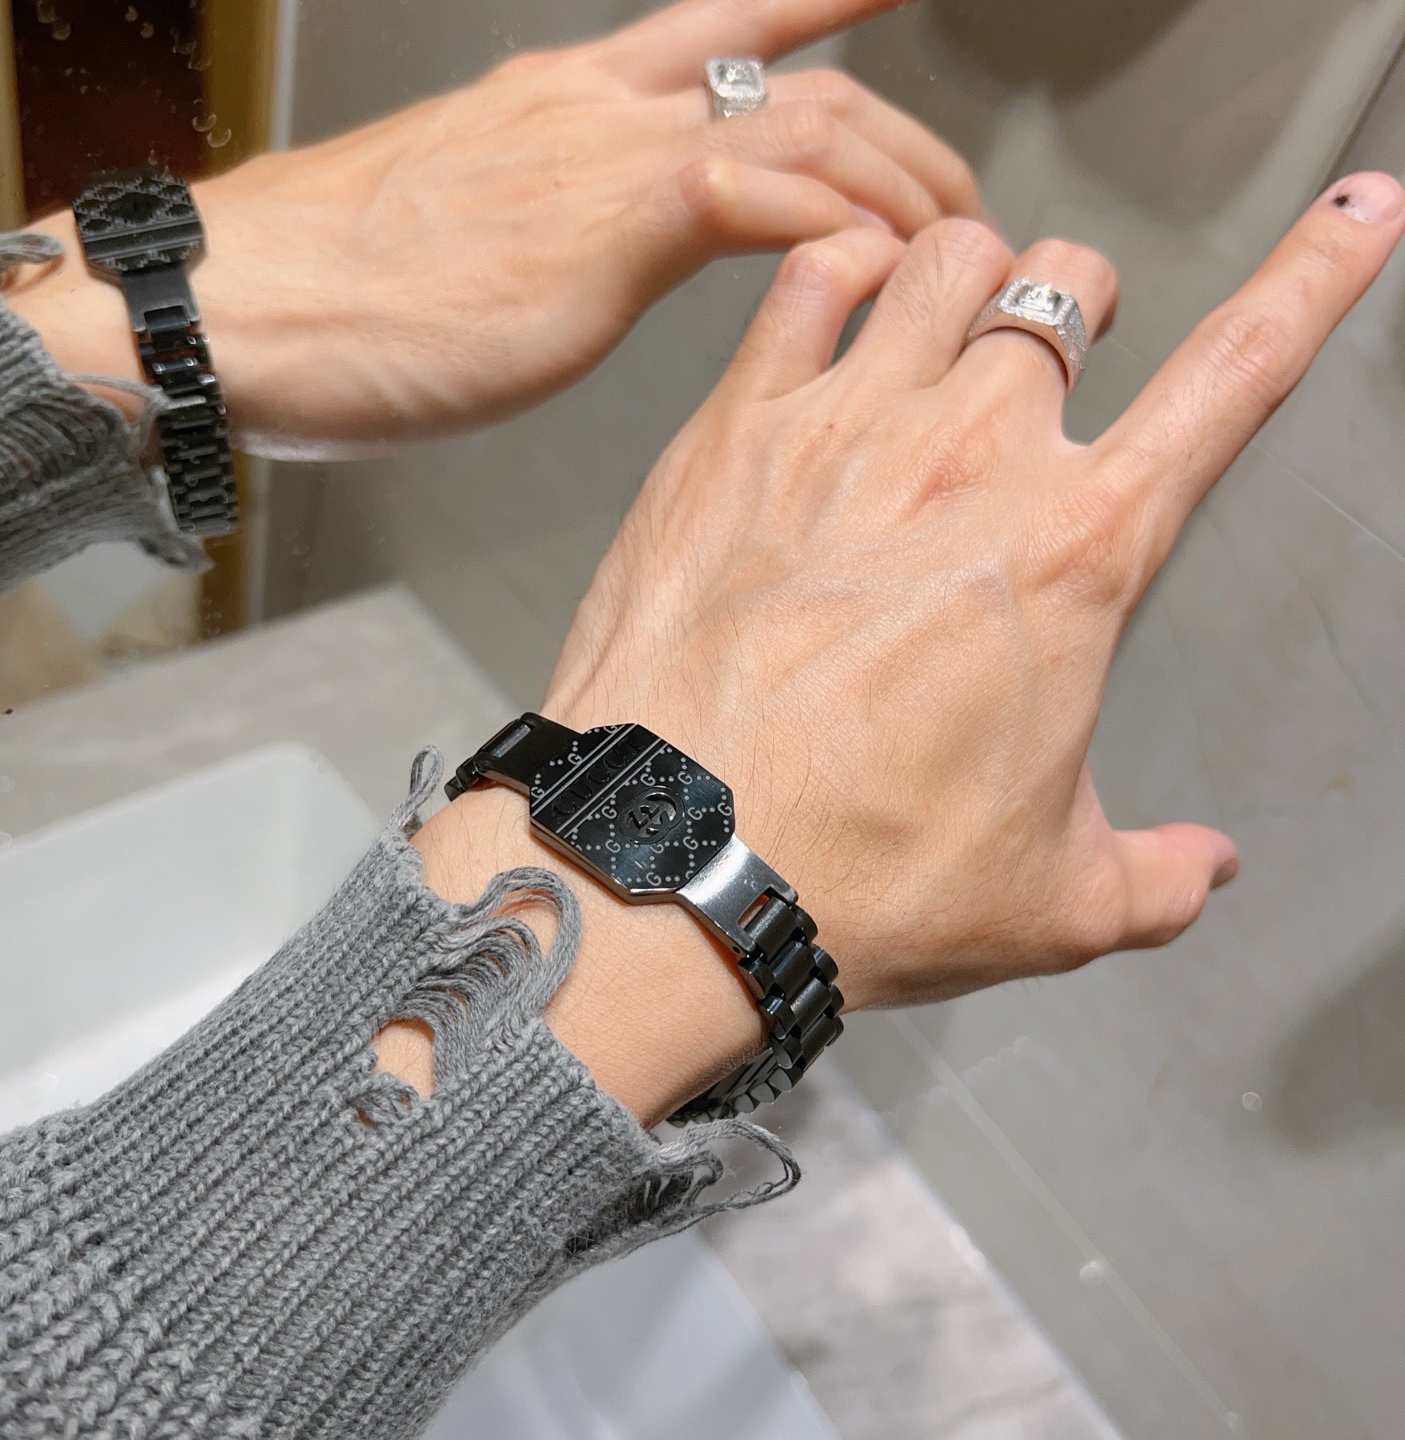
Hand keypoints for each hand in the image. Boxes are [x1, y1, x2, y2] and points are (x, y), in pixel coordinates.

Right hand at [5, 0, 977, 458]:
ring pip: (814, 131)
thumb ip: (546, 224)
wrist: (234, 307)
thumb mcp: (463, 229)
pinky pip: (771, 202)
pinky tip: (888, 274)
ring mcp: (608, 158)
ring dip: (903, 192)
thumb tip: (576, 256)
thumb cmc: (330, 293)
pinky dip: (846, 232)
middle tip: (960, 200)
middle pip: (806, 81)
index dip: (827, 6)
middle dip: (905, 139)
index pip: (729, 29)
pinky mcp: (609, 227)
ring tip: (955, 252)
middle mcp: (599, 107)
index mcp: (565, 101)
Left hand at [538, 172, 1404, 1046]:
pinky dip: (839, 268)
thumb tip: (1203, 869)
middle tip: (1051, 355)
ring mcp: (844, 427)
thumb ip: (1153, 876)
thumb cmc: (857, 877)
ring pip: (944, 259)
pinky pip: (804, 282)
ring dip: (968, 276)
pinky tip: (839, 306)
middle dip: (1076, 306)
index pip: (1236, 375)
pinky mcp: (732, 431)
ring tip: (946, 327)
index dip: (1315, 278)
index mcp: (1078, 552)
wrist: (677, 864)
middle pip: (1067, 286)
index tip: (1358, 213)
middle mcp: (971, 458)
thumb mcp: (1050, 901)